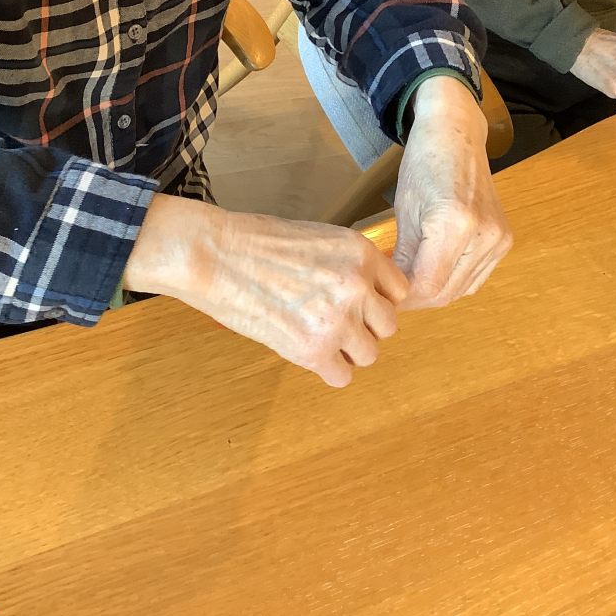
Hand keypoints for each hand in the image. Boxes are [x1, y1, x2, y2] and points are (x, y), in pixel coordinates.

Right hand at [124, 194, 408, 386]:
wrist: (216, 256)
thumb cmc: (257, 242)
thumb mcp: (319, 238)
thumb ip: (349, 266)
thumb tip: (369, 296)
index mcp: (361, 253)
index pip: (399, 291)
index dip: (376, 299)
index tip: (356, 302)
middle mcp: (357, 285)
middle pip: (388, 326)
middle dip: (363, 326)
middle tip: (332, 320)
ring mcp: (337, 320)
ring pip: (369, 354)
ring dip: (346, 350)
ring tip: (316, 335)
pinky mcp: (313, 350)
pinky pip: (341, 376)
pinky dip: (326, 369)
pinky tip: (305, 350)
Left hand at [393, 75, 511, 309]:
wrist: (457, 136)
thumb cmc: (424, 164)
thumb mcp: (404, 210)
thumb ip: (402, 256)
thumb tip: (394, 294)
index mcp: (454, 223)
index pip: (427, 285)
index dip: (404, 297)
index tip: (385, 295)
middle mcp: (483, 235)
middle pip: (447, 292)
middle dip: (417, 298)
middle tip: (393, 294)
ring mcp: (498, 239)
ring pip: (462, 289)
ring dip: (434, 293)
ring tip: (409, 282)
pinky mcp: (503, 240)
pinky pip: (475, 277)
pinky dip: (452, 281)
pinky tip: (432, 271)